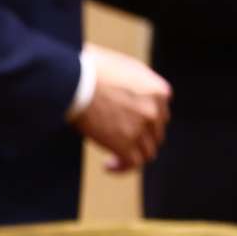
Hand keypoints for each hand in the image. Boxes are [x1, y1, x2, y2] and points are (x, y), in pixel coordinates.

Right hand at [71, 44, 170, 172]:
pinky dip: (121, 167)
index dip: (146, 120)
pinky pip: (132, 164)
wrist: (75, 82)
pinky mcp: (124, 145)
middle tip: (119, 140)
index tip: (129, 124)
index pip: (161, 113)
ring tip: (113, 158)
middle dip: (139, 138)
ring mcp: (140, 129)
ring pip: (147, 151)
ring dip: (131, 155)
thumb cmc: (90, 70)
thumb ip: (136, 82)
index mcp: (158, 91)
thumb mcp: (125, 67)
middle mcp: (155, 111)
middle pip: (155, 133)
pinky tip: (107, 165)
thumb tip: (127, 91)